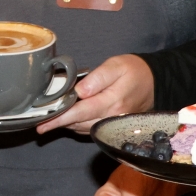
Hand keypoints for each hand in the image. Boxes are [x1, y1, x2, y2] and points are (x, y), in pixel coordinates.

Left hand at [37, 53, 154, 134]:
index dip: (60, 119)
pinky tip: (69, 119)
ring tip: (51, 120)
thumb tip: (79, 91)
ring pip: (84, 129)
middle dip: (59, 123)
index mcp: (112, 102)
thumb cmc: (134, 70)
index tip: (43, 124)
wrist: (155, 82)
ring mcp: (114, 125)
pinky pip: (91, 130)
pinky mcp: (114, 127)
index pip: (80, 113)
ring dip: (67, 125)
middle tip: (40, 122)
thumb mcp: (116, 65)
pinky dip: (78, 126)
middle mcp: (112, 118)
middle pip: (79, 124)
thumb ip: (97, 78)